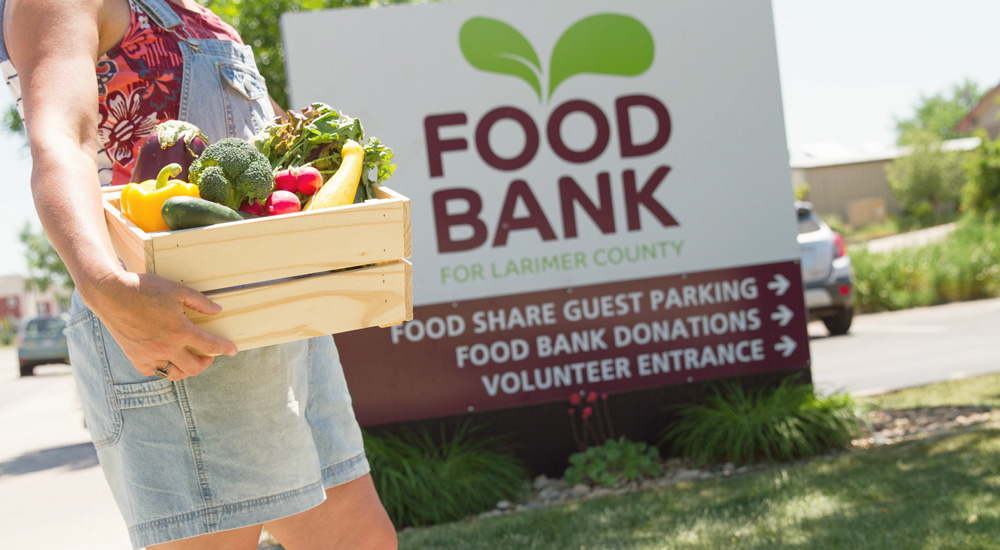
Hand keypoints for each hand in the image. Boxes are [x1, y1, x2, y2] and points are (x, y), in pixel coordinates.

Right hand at [82, 271, 238, 379]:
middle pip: (194, 367)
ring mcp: (149, 354)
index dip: (224, 349)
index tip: (233, 350)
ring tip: (189, 359)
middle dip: (206, 363)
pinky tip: (166, 359)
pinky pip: (152, 371)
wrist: (111, 294)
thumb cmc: (145, 289)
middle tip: (209, 355)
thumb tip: (218, 311)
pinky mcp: (135, 356)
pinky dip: (162, 368)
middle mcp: (166, 347)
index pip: (210, 346)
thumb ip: (201, 302)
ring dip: (185, 369)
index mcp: (180, 331)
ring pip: (173, 374)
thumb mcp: (178, 290)